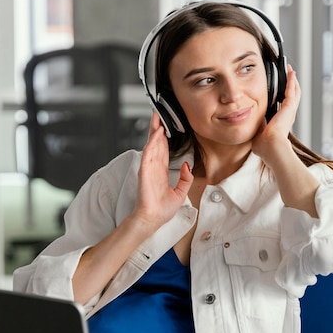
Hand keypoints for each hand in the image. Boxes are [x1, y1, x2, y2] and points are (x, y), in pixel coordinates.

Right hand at [132, 113, 193, 229]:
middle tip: (159, 113)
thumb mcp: (181, 193)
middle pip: (156, 143)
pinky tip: (156, 134)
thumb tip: (188, 165)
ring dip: (154, 131)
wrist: (153, 219)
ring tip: (157, 117)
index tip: (166, 125)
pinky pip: (148, 155)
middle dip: (158, 127)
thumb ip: (185, 179)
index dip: (164, 136)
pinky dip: (152, 144)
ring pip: (152, 145)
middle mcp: (154, 167)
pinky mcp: (145, 172)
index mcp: (161, 171)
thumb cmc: (162, 210)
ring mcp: (148, 169)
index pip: (163, 149)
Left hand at [252, 64, 299, 164]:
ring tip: (290, 71)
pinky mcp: (289, 107)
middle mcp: (287, 116)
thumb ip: (258, 127)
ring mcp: (290, 111)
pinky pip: (292, 90)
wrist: (270, 146)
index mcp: (280, 122)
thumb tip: (253, 123)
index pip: (283, 106)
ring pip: (294, 92)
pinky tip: (290, 73)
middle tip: (288, 75)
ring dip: (292, 81)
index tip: (280, 90)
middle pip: (291, 96)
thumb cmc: (264, 146)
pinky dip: (291, 81)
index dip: (282, 97)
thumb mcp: (258, 134)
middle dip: (289, 85)